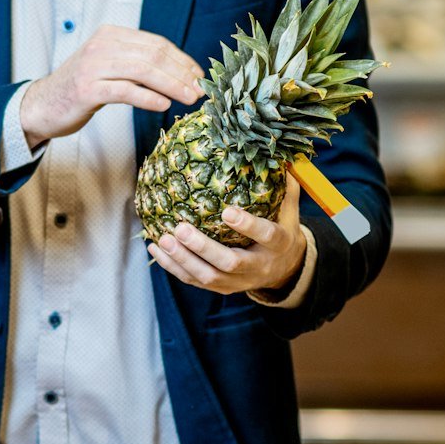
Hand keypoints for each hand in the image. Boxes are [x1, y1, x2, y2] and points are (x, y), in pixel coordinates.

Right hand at [19, 25, 202, 150]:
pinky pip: (125, 91)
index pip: (156, 43)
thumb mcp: (108, 66)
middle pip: (153, 55)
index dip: (182, 60)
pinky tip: (163, 105)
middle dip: (182, 73)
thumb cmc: (81, 89)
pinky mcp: (86, 89)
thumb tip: (180, 73)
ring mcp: (93, 66)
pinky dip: (148, 97)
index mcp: (111, 35)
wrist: (42, 105)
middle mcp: (102, 46)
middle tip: (200, 90)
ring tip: (190, 99)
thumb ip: (136, 63)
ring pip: (143, 71)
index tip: (199, 76)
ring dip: (172, 86)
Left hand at [147, 173, 307, 297]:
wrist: (284, 268)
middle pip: (229, 263)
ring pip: (208, 276)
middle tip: (181, 228)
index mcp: (278, 244)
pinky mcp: (221, 288)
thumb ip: (285, 186)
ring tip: (162, 239)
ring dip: (183, 259)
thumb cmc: (281, 229)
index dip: (247, 225)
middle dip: (203, 247)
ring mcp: (238, 281)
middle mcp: (258, 267)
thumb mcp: (289, 210)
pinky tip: (155, 248)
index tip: (228, 211)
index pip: (266, 235)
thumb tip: (281, 155)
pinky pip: (194, 281)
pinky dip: (173, 266)